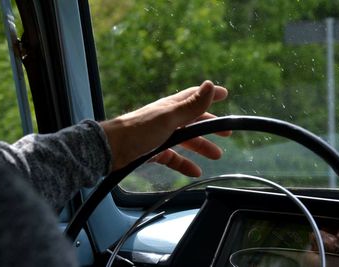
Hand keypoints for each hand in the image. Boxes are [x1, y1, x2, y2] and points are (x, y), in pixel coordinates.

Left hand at [100, 80, 229, 175]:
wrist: (111, 149)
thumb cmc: (139, 130)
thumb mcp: (169, 117)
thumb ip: (191, 105)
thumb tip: (209, 85)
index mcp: (172, 107)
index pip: (194, 96)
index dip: (210, 94)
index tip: (224, 93)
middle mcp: (167, 119)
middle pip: (194, 121)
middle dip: (211, 126)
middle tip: (226, 133)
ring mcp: (161, 136)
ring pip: (186, 140)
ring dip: (201, 146)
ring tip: (216, 155)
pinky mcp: (154, 152)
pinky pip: (174, 157)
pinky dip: (185, 163)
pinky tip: (195, 171)